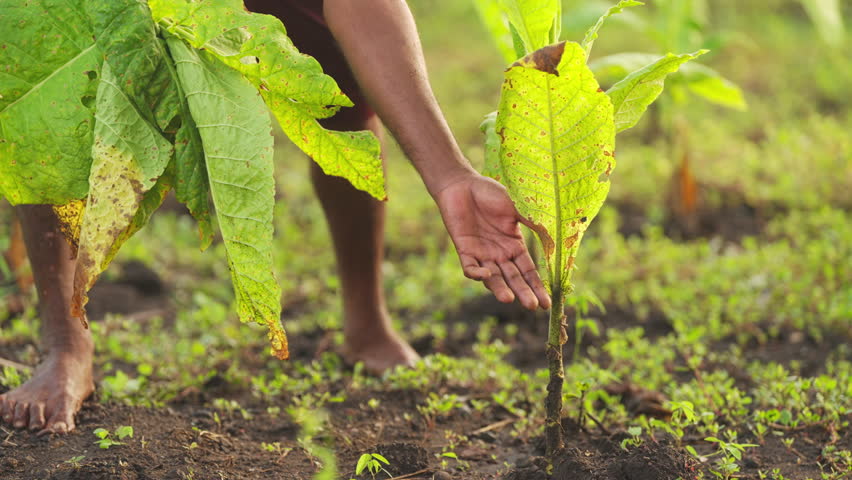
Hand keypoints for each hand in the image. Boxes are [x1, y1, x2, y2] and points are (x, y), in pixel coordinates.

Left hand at [433, 172, 550, 310]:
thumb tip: (556, 237)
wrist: (463, 185)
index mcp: (514, 246)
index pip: (528, 271)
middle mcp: (499, 255)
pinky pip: (470, 267)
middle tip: (532, 307)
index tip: (547, 303)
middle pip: (513, 279)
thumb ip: (533, 221)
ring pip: (492, 278)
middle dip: (523, 293)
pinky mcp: (464, 250)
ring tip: (508, 299)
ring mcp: (482, 254)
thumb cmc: (490, 194)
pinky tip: (486, 275)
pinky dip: (477, 274)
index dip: (537, 286)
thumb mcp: (516, 207)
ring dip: (500, 289)